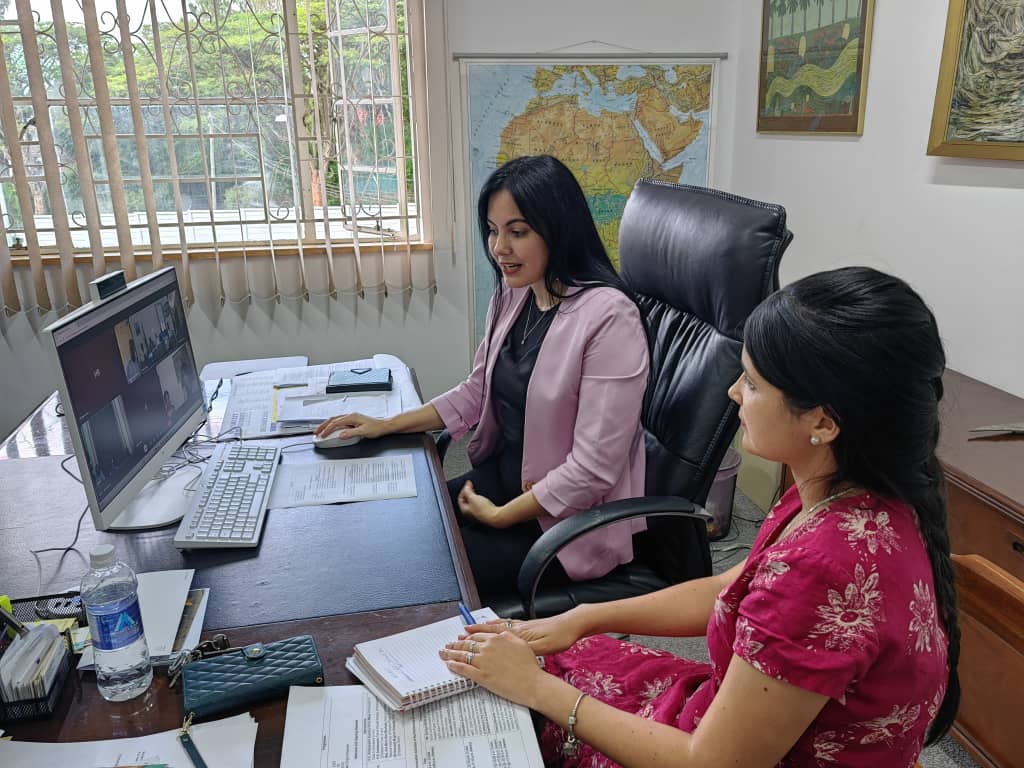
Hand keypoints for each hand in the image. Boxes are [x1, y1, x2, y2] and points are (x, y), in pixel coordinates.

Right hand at [315, 412, 389, 439]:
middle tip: (316, 432)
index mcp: (352, 417)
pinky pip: (339, 421)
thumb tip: (341, 435)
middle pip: (332, 419)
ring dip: (327, 425)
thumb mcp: (364, 432)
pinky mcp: (352, 421)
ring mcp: (351, 417)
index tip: (322, 436)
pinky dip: (332, 425)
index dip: (327, 430)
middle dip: (323, 426)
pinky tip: (331, 429)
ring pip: (335, 420)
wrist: (383, 426)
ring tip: (321, 431)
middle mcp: (350, 416)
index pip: (335, 423)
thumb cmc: (376, 428)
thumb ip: (351, 434)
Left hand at [441, 630, 546, 707]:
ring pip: (462, 655)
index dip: (467, 637)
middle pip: (467, 643)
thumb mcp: (520, 643)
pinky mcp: (481, 676)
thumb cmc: (529, 666)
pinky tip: (449, 664)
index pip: (477, 636)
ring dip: (451, 653)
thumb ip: (507, 636)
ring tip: (444, 653)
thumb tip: (499, 634)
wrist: (532, 683)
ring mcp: (483, 661)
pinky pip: (464, 668)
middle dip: (456, 644)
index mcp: (498, 638)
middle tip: (448, 645)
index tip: (461, 637)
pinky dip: (454, 666)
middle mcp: (488, 647)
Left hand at [457, 481, 507, 526]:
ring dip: (473, 496)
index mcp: (464, 510)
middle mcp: (469, 514)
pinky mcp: (483, 514)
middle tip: (471, 486)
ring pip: (472, 503)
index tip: (468, 484)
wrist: (495, 516)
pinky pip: (478, 505)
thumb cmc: (484, 509)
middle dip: (468, 492)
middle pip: (466, 501)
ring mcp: (477, 514)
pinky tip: (482, 497)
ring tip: (477, 491)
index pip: (460, 498)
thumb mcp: (472, 497)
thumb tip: (466, 486)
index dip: (463, 490)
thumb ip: (467, 491)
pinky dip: (478, 499)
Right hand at [462, 609, 587, 655]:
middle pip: (492, 628)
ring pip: (499, 625)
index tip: (462, 638)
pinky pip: (507, 624)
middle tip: (461, 633)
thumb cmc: (559, 637)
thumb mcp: (542, 647)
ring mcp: (523, 626)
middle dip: (476, 631)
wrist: (572, 625)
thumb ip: (524, 649)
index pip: (492, 634)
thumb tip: (507, 651)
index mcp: (519, 634)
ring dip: (485, 627)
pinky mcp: (528, 626)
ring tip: (473, 627)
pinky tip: (496, 626)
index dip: (477, 636)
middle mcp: (518, 628)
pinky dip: (497, 624)